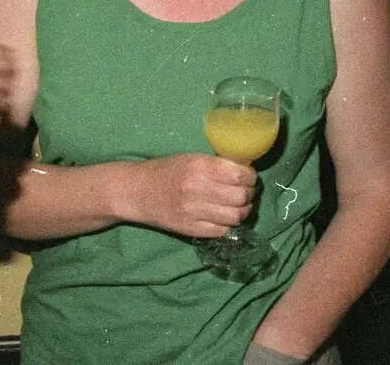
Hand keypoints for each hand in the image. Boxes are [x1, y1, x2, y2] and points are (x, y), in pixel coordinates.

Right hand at [120, 153, 256, 237]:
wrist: (138, 191)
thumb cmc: (166, 170)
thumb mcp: (191, 158)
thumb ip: (216, 164)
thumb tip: (244, 169)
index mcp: (199, 167)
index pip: (239, 175)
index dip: (250, 177)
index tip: (250, 176)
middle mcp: (198, 189)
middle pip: (240, 197)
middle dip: (250, 193)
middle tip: (248, 191)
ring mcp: (194, 212)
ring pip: (235, 216)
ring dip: (243, 211)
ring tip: (241, 205)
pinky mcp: (191, 229)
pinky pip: (222, 231)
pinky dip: (229, 225)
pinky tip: (226, 217)